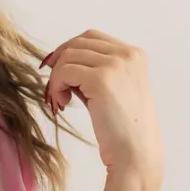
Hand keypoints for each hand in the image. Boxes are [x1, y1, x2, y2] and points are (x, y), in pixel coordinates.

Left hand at [40, 29, 163, 186]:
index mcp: (134, 55)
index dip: (70, 50)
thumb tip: (60, 62)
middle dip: (60, 62)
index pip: (92, 37)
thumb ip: (94, 72)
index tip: (58, 70)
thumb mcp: (112, 90)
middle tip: (54, 87)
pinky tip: (62, 103)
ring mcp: (116, 64)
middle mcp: (128, 54)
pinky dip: (56, 86)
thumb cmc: (122, 129)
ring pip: (69, 56)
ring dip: (57, 78)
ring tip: (61, 100)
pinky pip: (64, 71)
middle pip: (79, 43)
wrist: (134, 153)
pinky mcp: (101, 79)